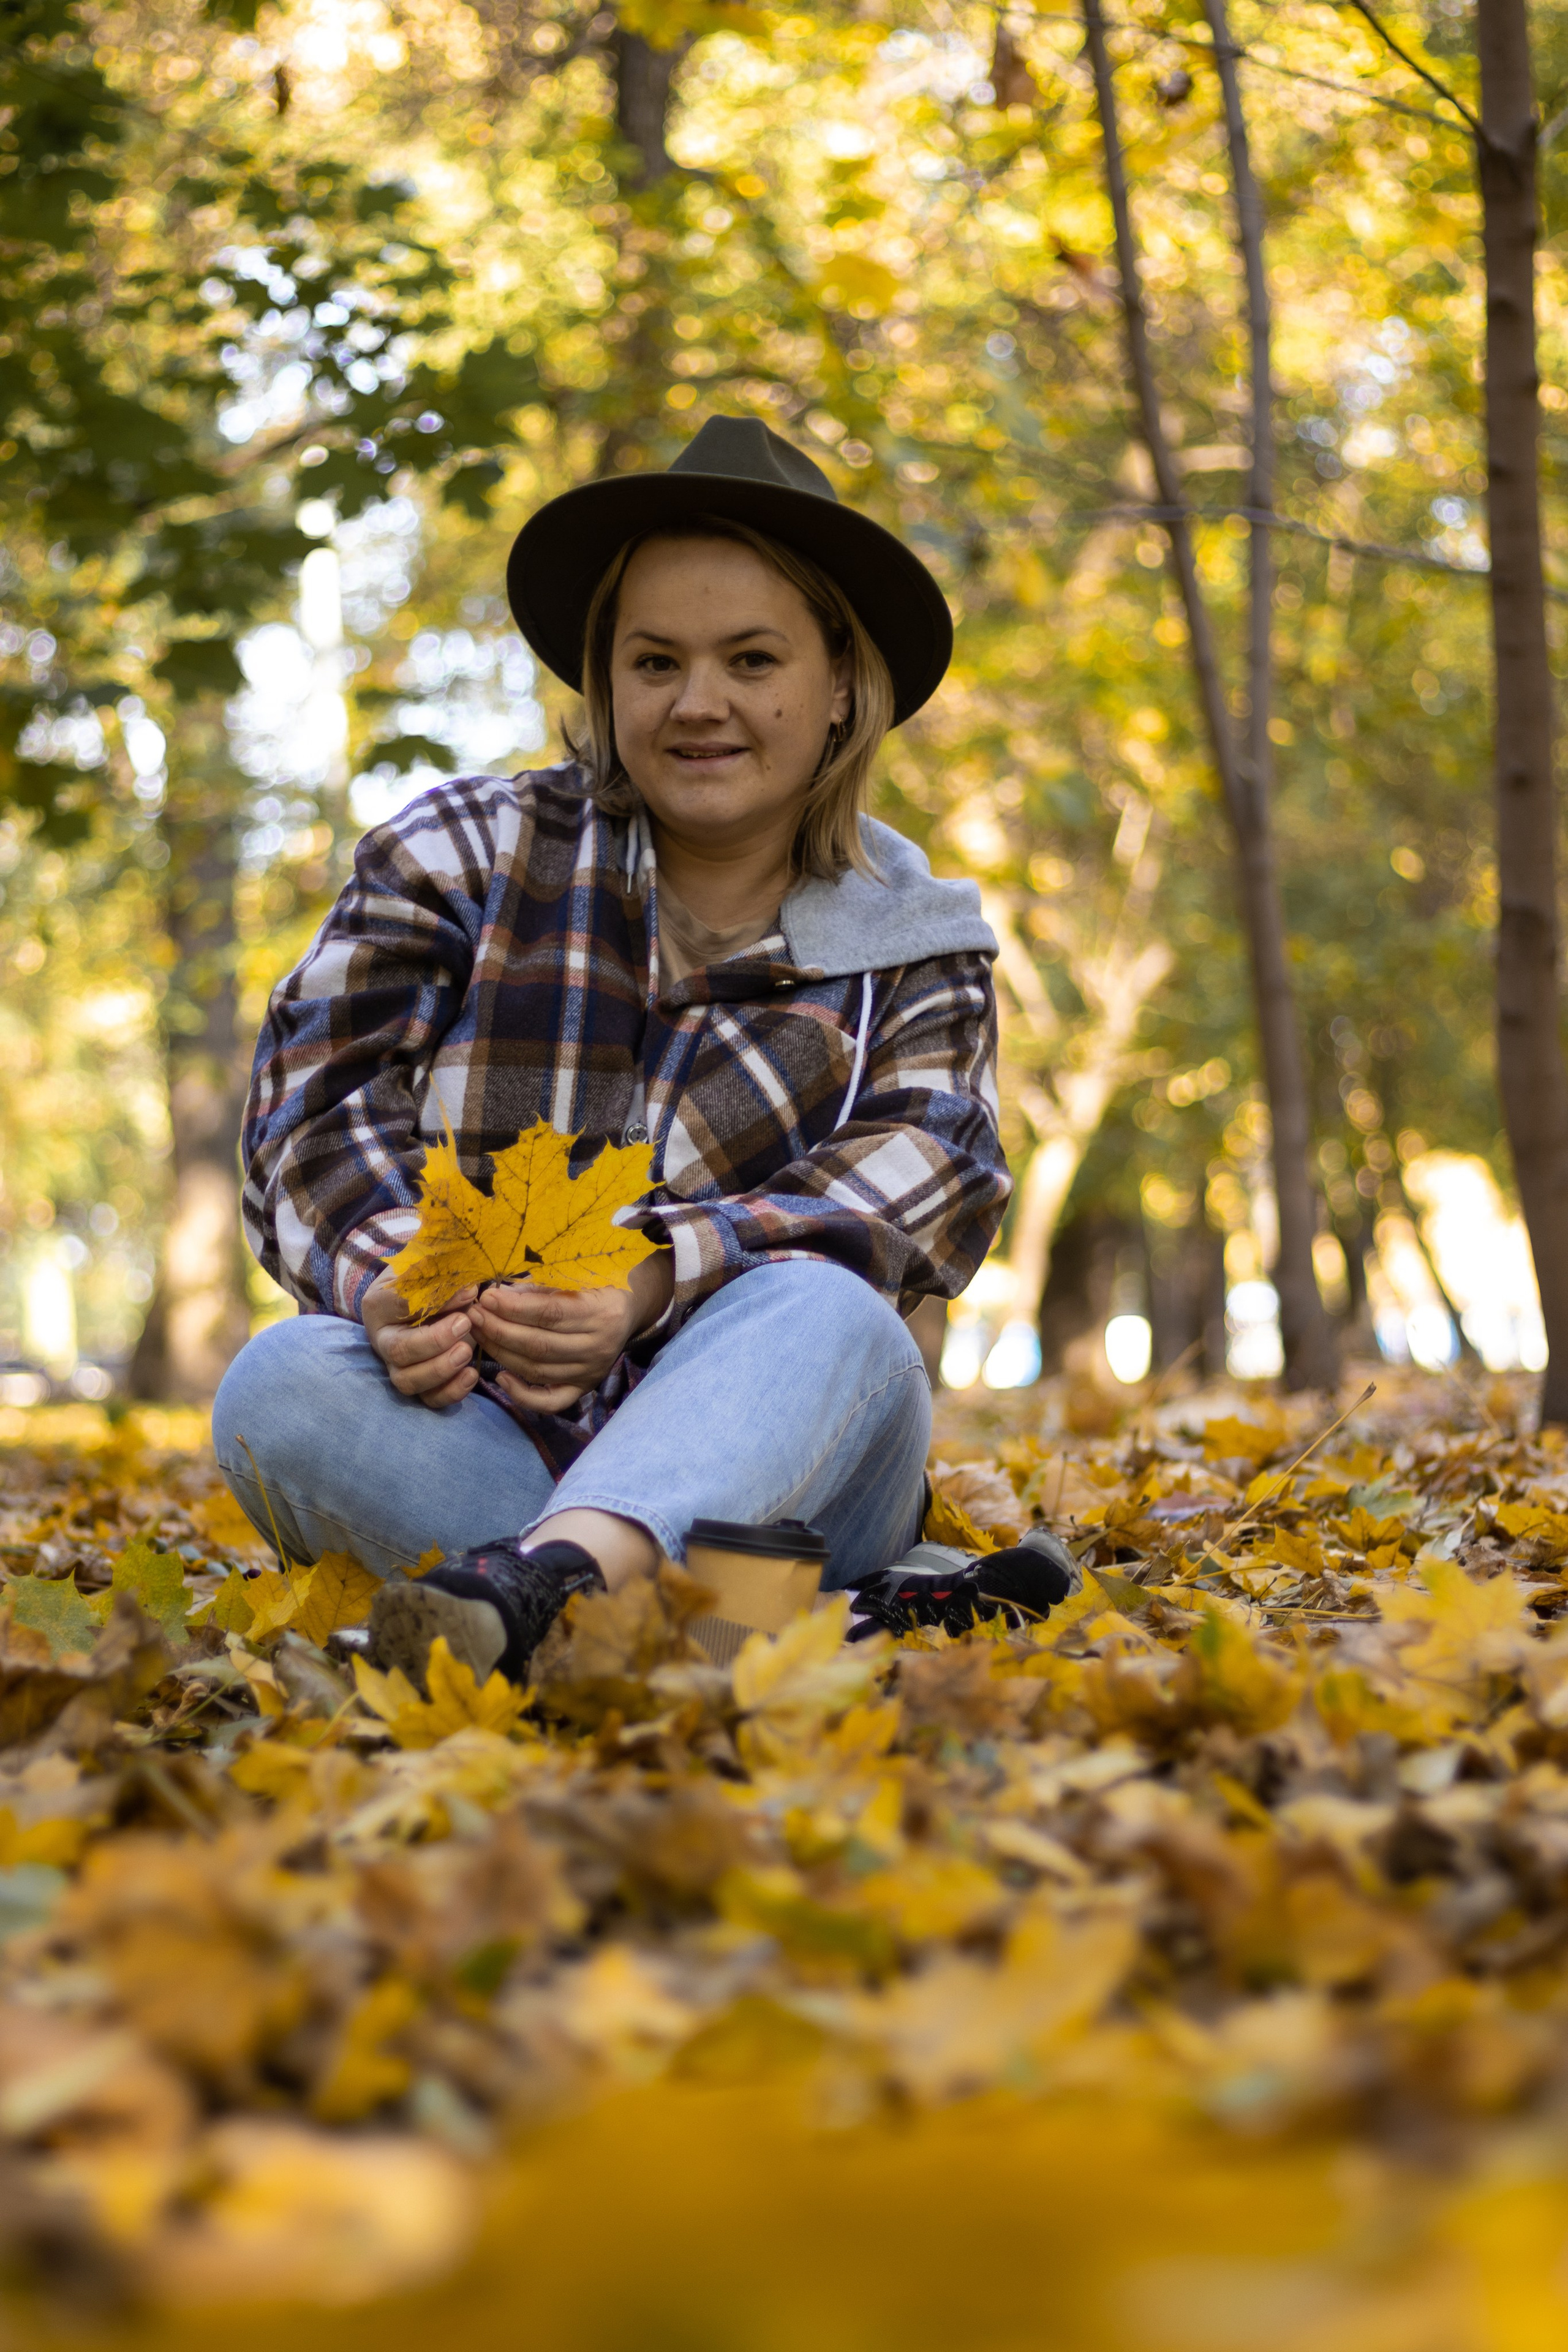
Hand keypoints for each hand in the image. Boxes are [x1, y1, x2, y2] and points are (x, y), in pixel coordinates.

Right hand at [362, 1268, 479, 1408]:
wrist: (431, 1298)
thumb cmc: (429, 1279)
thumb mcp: (431, 1267)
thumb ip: (444, 1274)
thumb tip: (468, 1289)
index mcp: (378, 1304)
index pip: (397, 1303)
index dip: (435, 1299)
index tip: (469, 1291)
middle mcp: (382, 1339)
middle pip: (398, 1350)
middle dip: (435, 1341)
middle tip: (465, 1323)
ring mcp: (397, 1366)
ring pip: (408, 1381)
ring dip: (441, 1369)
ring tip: (467, 1351)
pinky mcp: (418, 1384)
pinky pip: (428, 1399)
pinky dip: (451, 1392)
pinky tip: (472, 1374)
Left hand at [469, 1250, 674, 1411]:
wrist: (629, 1310)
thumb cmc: (598, 1286)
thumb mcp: (579, 1277)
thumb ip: (543, 1287)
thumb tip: (502, 1294)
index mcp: (601, 1312)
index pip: (550, 1313)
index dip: (514, 1307)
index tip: (486, 1298)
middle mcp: (598, 1347)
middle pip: (539, 1344)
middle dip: (500, 1330)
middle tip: (474, 1316)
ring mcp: (591, 1372)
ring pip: (538, 1370)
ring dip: (502, 1353)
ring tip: (479, 1335)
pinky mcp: (583, 1388)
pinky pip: (551, 1401)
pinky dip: (523, 1395)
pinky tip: (500, 1377)